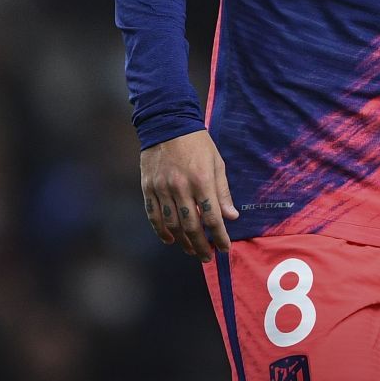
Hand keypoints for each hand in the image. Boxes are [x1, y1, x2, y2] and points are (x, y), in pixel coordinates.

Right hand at [139, 130, 238, 262]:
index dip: (220, 236)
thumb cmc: (197, 143)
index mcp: (201, 180)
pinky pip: (154, 215)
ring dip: (183, 242)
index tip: (225, 248)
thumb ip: (222, 192)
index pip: (212, 217)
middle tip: (207, 257)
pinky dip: (162, 231)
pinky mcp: (148, 187)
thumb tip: (231, 217)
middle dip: (201, 245)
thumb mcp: (216, 163)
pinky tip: (170, 239)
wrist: (167, 123)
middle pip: (191, 226)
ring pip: (172, 225)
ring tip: (191, 250)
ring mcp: (162, 188)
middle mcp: (181, 187)